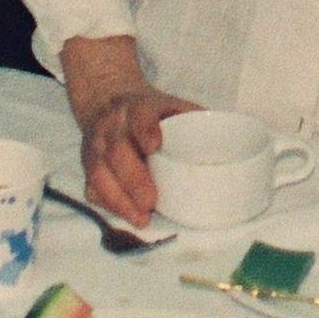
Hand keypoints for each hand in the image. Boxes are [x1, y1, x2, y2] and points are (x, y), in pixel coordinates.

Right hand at [59, 38, 196, 229]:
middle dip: (133, 178)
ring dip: (119, 199)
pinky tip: (126, 217)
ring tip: (140, 218)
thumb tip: (231, 143)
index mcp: (136, 107)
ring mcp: (96, 148)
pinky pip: (92, 189)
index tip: (155, 145)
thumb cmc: (150, 111)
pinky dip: (108, 205)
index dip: (145, 129)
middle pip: (117, 151)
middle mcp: (111, 127)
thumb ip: (194, 120)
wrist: (107, 99)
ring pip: (99, 174)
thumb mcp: (172, 105)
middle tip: (150, 200)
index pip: (139, 116)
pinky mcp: (88, 167)